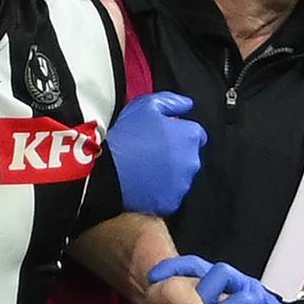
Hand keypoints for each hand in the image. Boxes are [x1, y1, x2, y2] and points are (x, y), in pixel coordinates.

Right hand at [106, 91, 205, 215]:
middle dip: (175, 153)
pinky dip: (159, 190)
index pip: (196, 134)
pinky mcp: (171, 202)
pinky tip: (142, 182)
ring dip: (168, 172)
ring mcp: (182, 184)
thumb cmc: (126, 136)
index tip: (163, 136)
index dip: (178, 134)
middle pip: (189, 156)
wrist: (108, 170)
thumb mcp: (146, 106)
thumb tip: (187, 105)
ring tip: (144, 167)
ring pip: (180, 176)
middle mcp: (192, 161)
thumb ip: (171, 102)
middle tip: (150, 151)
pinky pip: (169, 195)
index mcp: (189, 136)